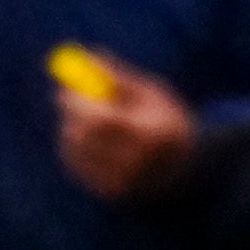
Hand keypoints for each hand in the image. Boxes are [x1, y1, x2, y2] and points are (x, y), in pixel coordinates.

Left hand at [54, 55, 196, 198]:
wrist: (186, 168)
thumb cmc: (165, 120)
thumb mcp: (152, 93)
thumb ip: (120, 77)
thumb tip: (88, 56)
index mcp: (151, 135)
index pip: (103, 120)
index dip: (79, 104)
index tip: (65, 89)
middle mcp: (137, 163)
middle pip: (86, 138)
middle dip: (71, 114)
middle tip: (63, 98)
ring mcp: (122, 182)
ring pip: (77, 151)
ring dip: (72, 129)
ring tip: (90, 121)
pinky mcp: (109, 193)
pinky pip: (77, 167)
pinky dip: (75, 149)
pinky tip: (92, 142)